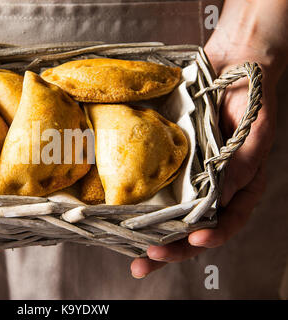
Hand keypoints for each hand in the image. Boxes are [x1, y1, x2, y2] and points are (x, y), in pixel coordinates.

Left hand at [130, 33, 285, 277]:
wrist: (233, 63)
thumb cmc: (251, 97)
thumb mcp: (255, 131)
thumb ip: (242, 164)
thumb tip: (223, 197)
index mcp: (239, 186)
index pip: (227, 221)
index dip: (212, 235)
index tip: (194, 239)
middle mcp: (211, 186)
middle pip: (192, 227)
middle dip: (171, 248)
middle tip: (145, 262)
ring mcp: (188, 175)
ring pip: (170, 213)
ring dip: (150, 233)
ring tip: (130, 251)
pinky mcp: (170, 159)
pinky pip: (157, 183)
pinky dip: (142, 201)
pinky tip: (124, 214)